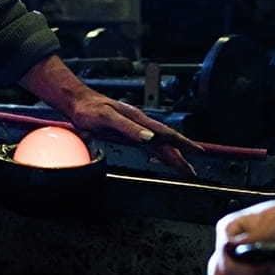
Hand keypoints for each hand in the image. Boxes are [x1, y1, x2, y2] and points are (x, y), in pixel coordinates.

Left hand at [66, 94, 203, 176]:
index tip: (196, 152)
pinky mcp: (128, 135)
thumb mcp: (108, 118)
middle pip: (166, 143)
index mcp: (139, 120)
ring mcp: (135, 130)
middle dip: (181, 156)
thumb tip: (149, 138)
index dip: (182, 144)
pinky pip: (149, 146)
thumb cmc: (91, 108)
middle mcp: (140, 125)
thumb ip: (128, 128)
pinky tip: (162, 158)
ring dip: (172, 157)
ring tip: (184, 168)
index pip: (166, 134)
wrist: (78, 103)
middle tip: (192, 171)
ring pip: (159, 145)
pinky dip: (160, 154)